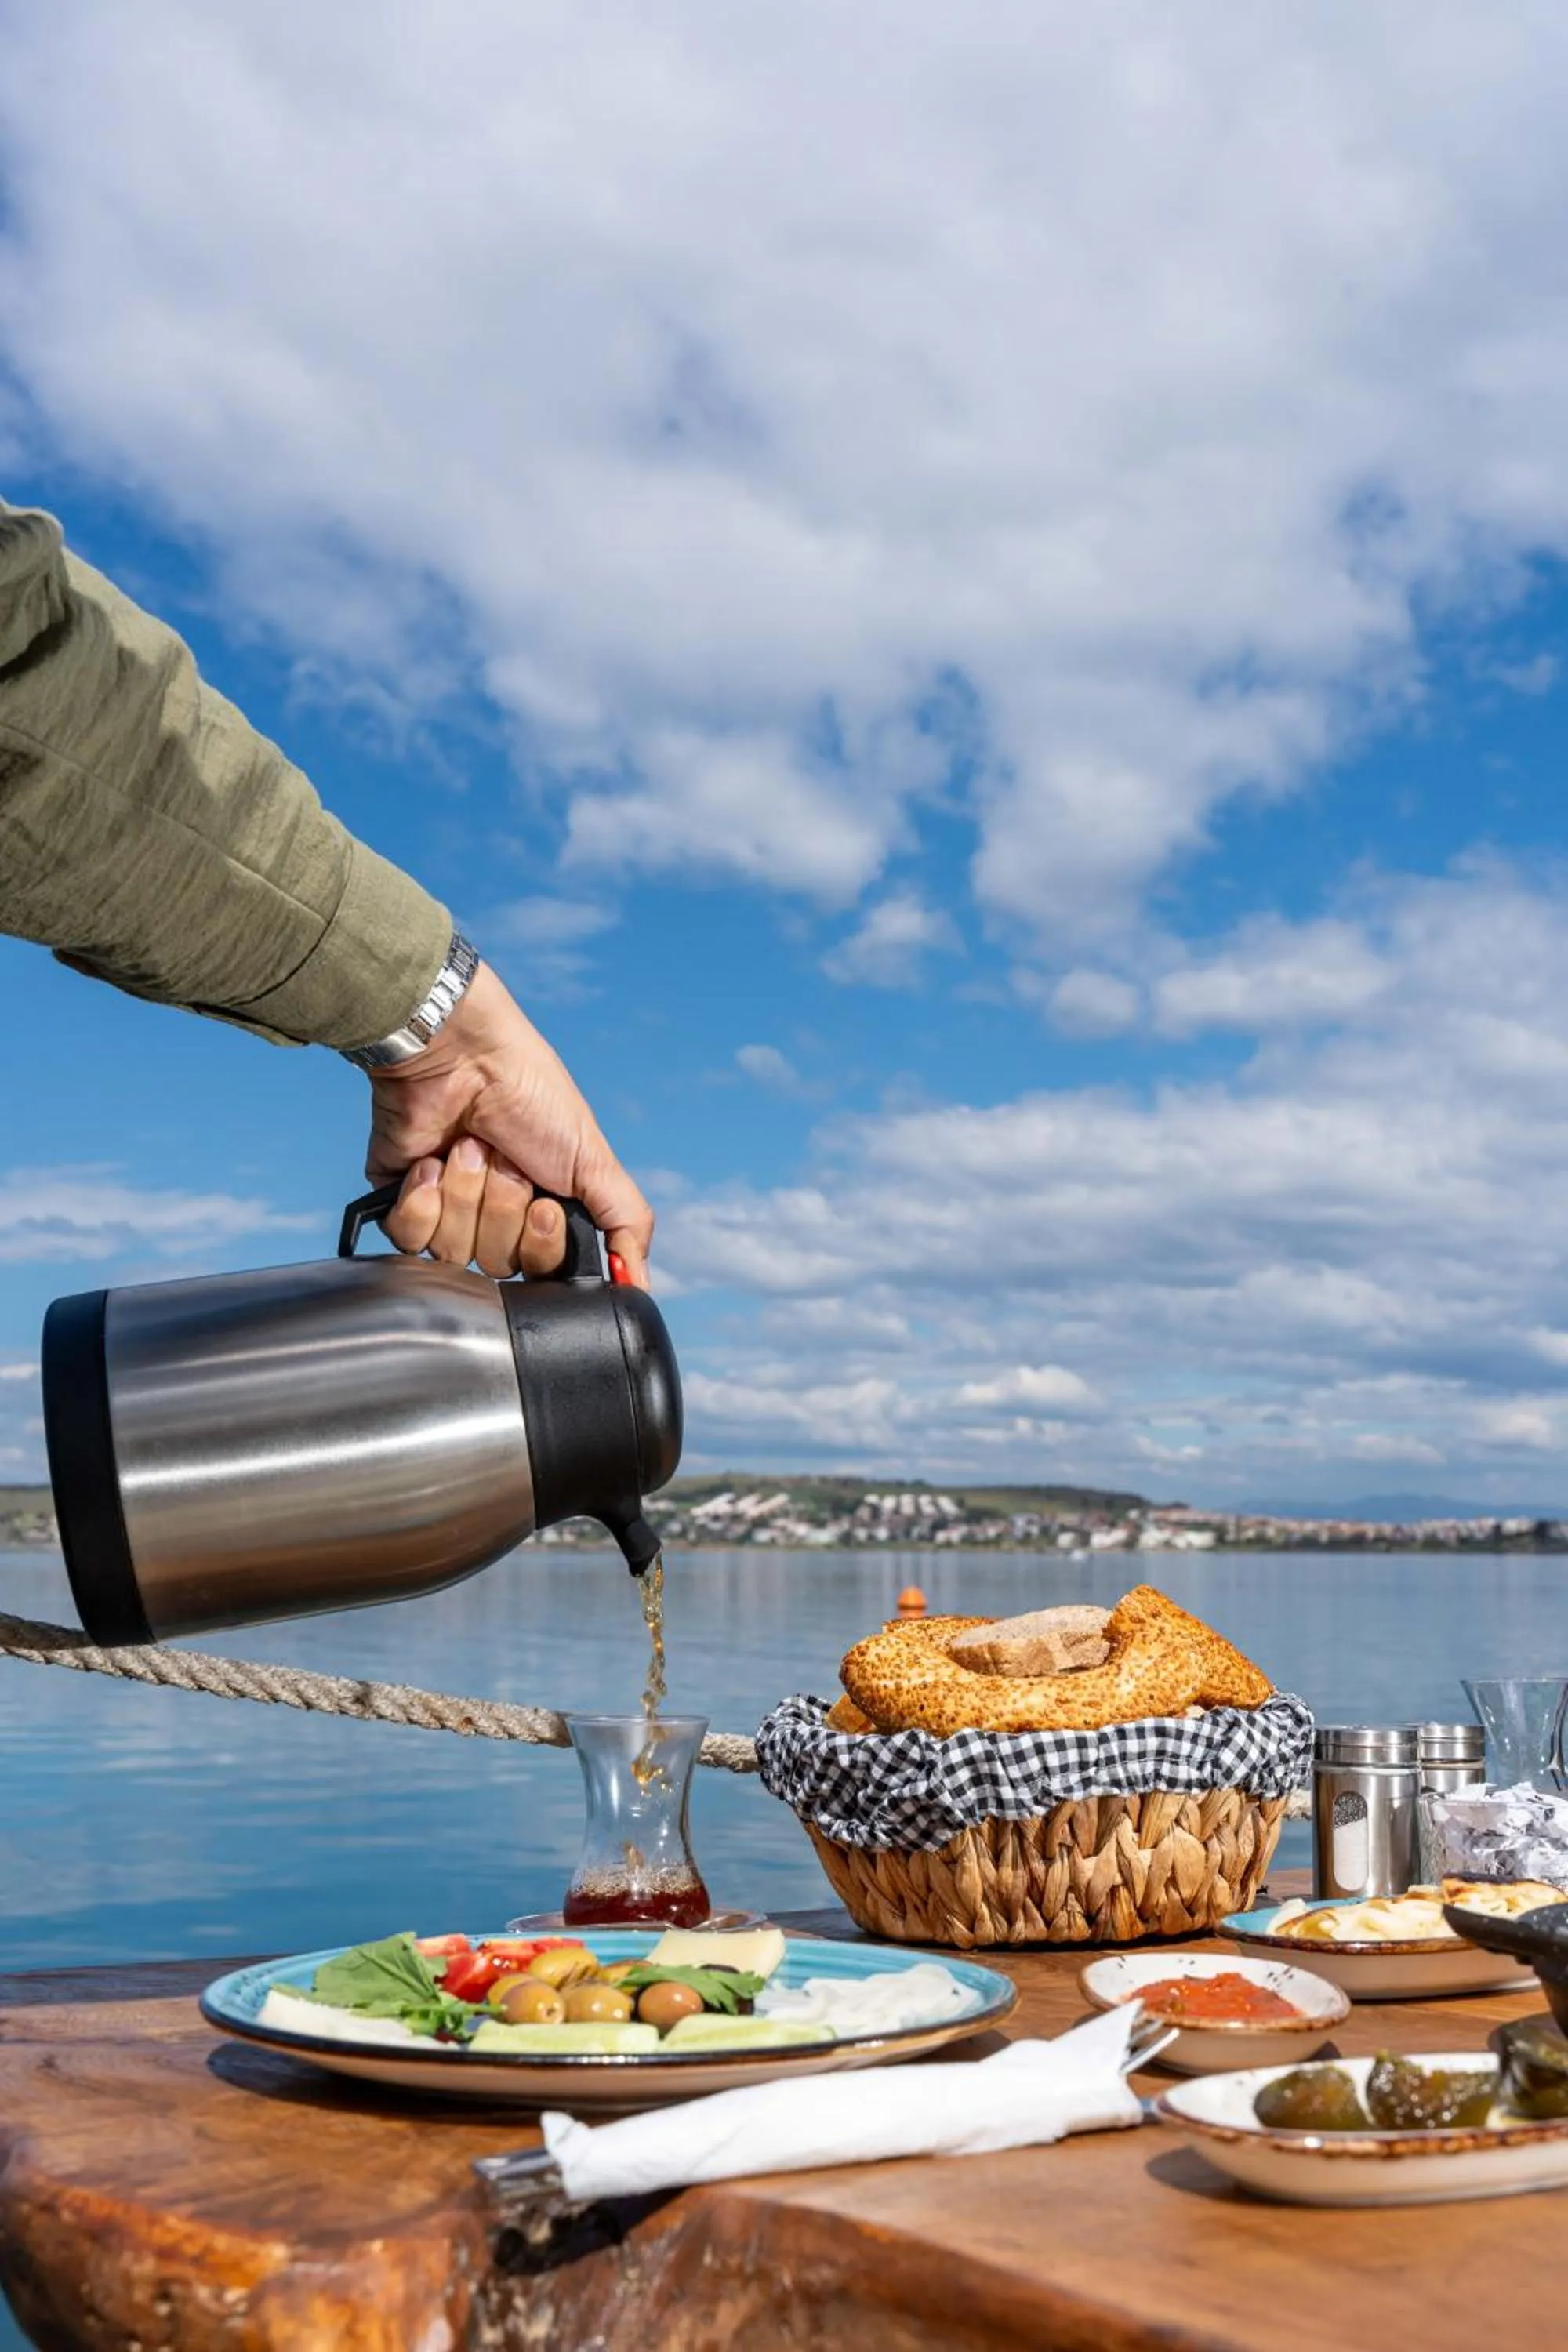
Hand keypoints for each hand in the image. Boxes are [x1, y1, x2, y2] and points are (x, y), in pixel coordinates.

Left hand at [362, 964, 653, 1284]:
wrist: (461, 1052)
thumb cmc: (531, 1093)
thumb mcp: (595, 1160)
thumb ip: (626, 1224)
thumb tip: (638, 1286)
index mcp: (543, 1214)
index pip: (543, 1272)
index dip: (541, 1245)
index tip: (543, 1205)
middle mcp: (496, 1219)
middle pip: (498, 1264)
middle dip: (502, 1208)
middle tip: (504, 1159)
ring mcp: (447, 1211)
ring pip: (452, 1253)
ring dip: (464, 1193)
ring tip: (466, 1147)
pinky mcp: (401, 1202)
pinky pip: (408, 1239)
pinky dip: (422, 1199)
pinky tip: (431, 1163)